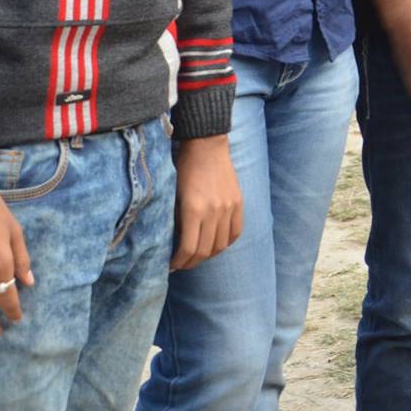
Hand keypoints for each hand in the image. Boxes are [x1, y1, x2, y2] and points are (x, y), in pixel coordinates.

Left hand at [171, 135, 242, 269]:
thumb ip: (174, 219)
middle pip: (205, 251)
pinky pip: (235, 232)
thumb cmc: (184, 168)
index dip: (179, 262)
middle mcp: (214, 211)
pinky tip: (216, 243)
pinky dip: (226, 242)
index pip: (189, 248)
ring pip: (221, 244)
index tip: (171, 264)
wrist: (206, 145)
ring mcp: (229, 207)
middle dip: (191, 262)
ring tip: (198, 255)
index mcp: (193, 210)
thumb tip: (173, 242)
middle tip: (182, 264)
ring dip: (209, 254)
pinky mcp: (238, 202)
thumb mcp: (173, 195)